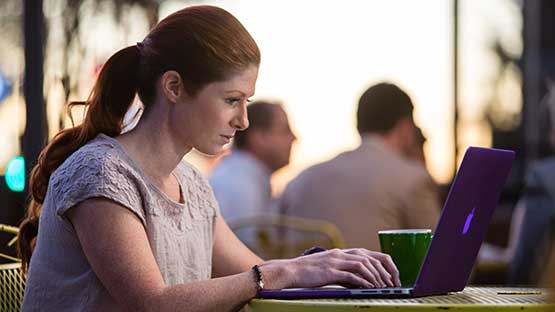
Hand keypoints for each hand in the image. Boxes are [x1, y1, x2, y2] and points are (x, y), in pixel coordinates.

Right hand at [260, 248, 400, 288]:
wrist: (290, 271)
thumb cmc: (307, 272)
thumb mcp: (328, 267)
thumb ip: (343, 269)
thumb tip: (360, 280)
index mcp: (341, 252)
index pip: (369, 254)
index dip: (383, 264)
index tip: (392, 276)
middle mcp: (340, 254)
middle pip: (370, 258)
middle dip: (385, 271)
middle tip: (393, 283)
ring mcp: (335, 262)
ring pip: (364, 265)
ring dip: (377, 277)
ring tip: (384, 287)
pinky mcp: (330, 271)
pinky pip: (352, 275)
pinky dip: (364, 281)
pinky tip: (371, 288)